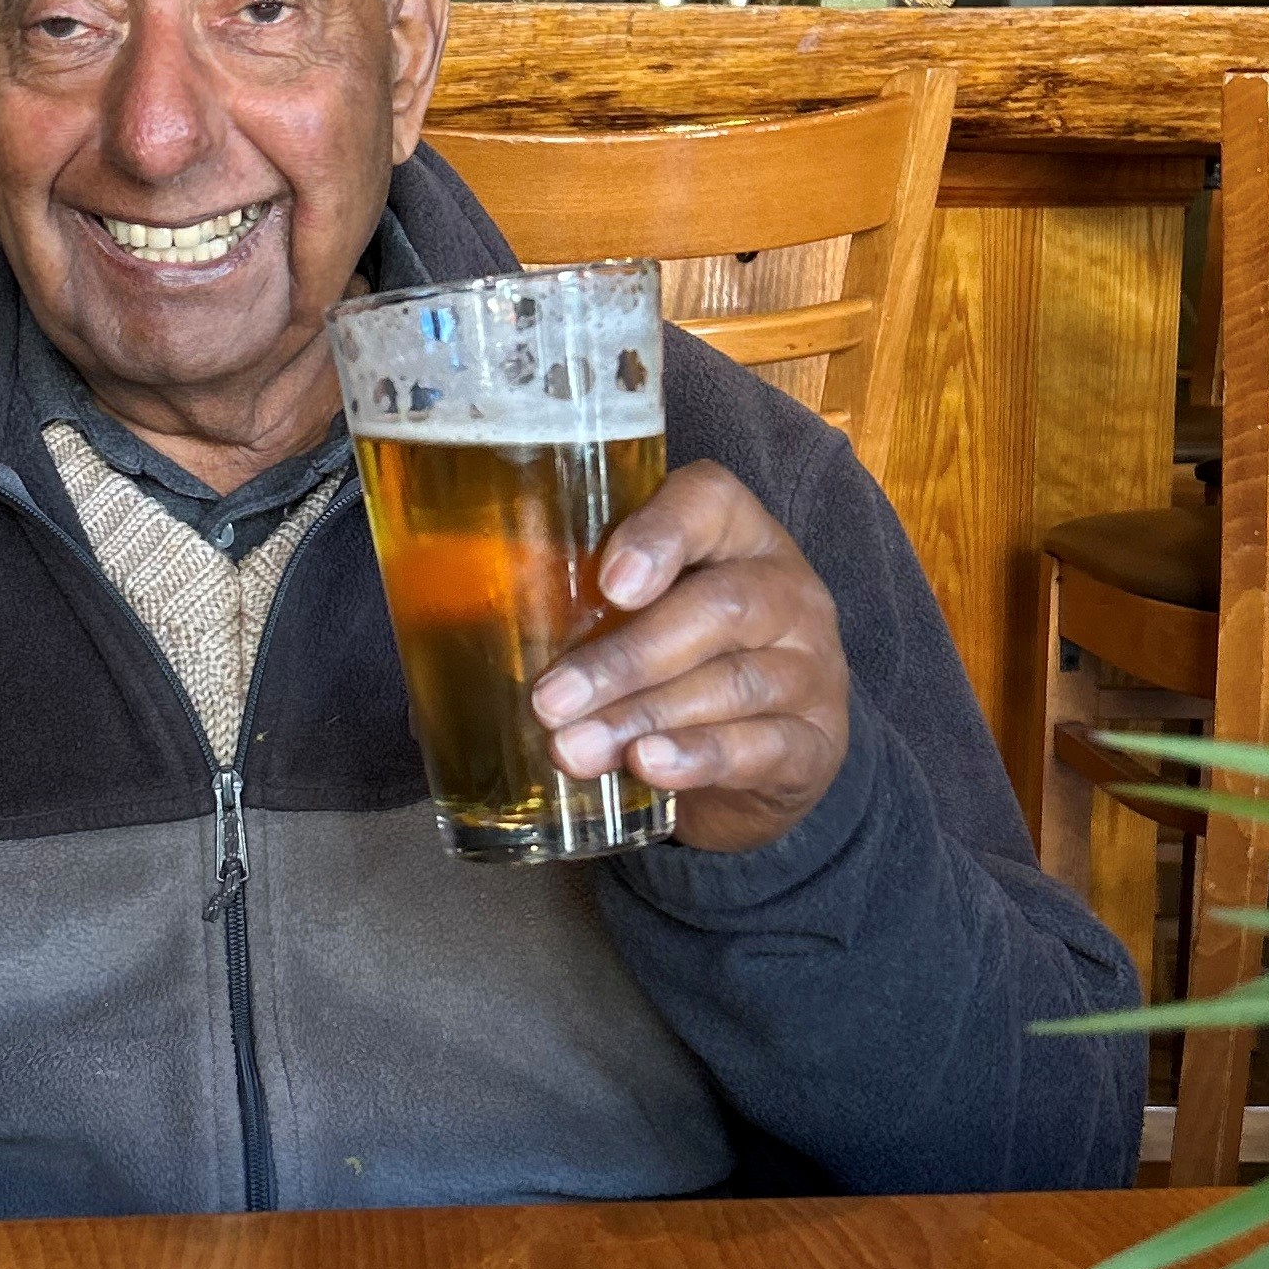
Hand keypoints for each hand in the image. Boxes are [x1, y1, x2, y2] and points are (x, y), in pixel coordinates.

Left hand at [531, 460, 849, 851]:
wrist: (768, 756)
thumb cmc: (681, 665)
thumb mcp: (642, 620)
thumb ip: (577, 608)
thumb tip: (453, 634)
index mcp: (737, 537)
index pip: (711, 502)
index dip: (661, 533)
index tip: (608, 582)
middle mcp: (787, 591)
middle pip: (719, 607)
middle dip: (625, 657)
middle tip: (549, 700)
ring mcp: (811, 668)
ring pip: (733, 684)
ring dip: (643, 716)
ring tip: (572, 749)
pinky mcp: (815, 743)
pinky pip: (762, 747)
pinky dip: (699, 758)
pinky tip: (649, 767)